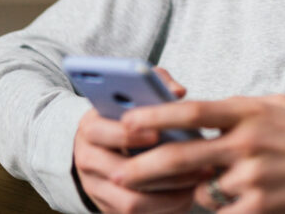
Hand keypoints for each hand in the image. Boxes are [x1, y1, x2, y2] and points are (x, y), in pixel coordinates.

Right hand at [72, 68, 204, 212]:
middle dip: (161, 171)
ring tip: (196, 183)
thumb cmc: (126, 116)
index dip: (128, 134)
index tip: (156, 133)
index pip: (100, 132)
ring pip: (130, 202)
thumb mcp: (134, 93)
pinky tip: (187, 196)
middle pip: (121, 173)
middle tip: (194, 164)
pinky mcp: (109, 208)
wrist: (103, 147)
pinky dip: (165, 209)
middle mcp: (88, 160)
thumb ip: (155, 83)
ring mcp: (97, 188)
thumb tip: (177, 91)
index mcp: (91, 128)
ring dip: (167, 196)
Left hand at [113, 94, 284, 212]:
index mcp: (249, 112)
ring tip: (191, 191)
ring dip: (193, 193)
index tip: (127, 122)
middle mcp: (248, 143)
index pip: (191, 111)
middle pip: (182, 155)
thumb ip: (238, 110)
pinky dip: (216, 212)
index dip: (154, 117)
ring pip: (200, 191)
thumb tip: (201, 114)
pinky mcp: (262, 209)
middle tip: (119, 173)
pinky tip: (220, 206)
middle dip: (144, 167)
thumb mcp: (277, 107)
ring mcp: (254, 178)